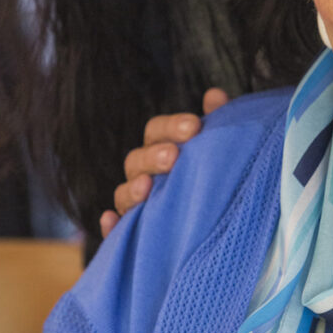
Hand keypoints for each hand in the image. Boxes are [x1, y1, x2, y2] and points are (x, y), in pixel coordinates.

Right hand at [99, 89, 229, 236]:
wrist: (222, 228)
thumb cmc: (219, 177)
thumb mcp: (222, 150)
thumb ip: (219, 123)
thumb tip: (215, 95)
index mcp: (162, 150)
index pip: (156, 131)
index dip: (171, 127)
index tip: (195, 126)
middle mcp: (145, 176)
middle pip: (136, 160)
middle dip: (153, 157)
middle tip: (174, 157)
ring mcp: (137, 207)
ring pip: (123, 194)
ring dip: (131, 189)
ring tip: (146, 187)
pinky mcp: (134, 237)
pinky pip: (115, 233)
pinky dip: (110, 227)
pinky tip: (111, 220)